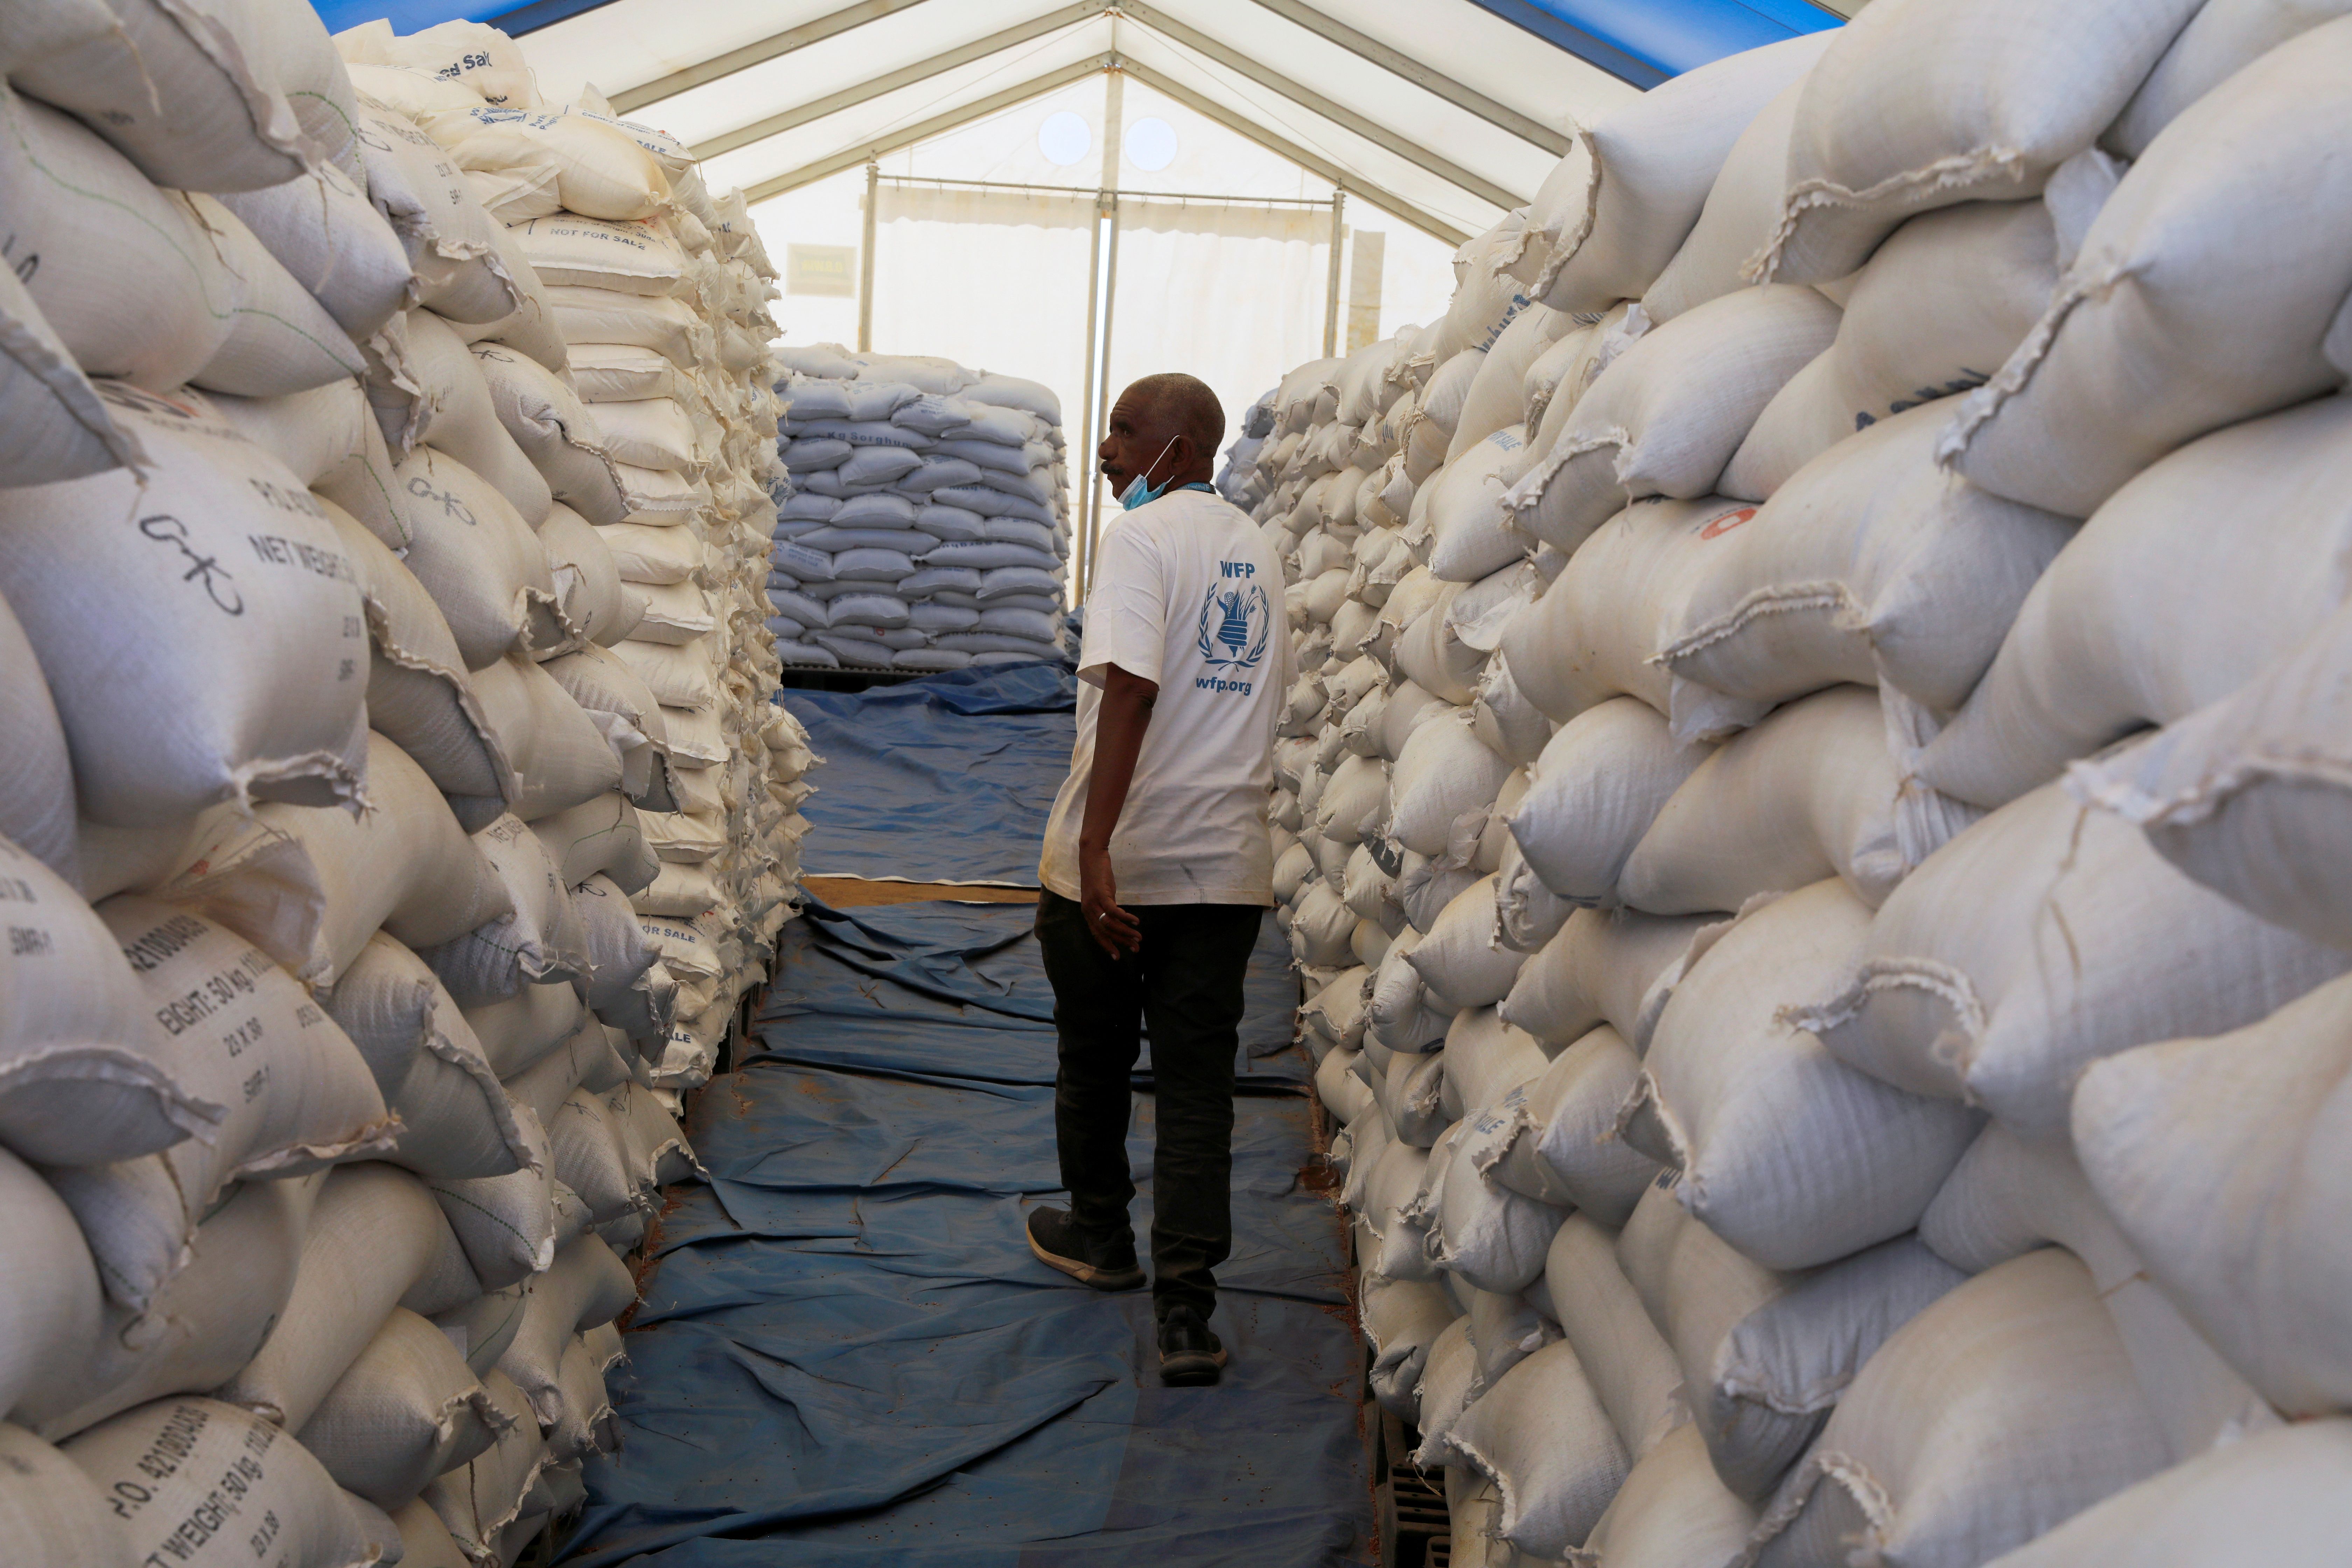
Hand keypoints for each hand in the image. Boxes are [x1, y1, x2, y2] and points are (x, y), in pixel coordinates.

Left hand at [1079, 842, 1141, 957]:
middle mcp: (1088, 910)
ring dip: (1125, 932)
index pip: (1097, 934)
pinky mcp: (1101, 894)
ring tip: (1138, 937)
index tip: (1117, 956)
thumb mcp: (1103, 895)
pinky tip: (1136, 921)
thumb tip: (1118, 918)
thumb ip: (1108, 908)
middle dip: (1121, 942)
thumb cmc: (1098, 875)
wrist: (1092, 856)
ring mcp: (1093, 903)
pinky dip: (1125, 918)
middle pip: (1105, 932)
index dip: (1107, 946)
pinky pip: (1114, 911)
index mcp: (1088, 912)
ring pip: (1110, 924)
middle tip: (1135, 948)